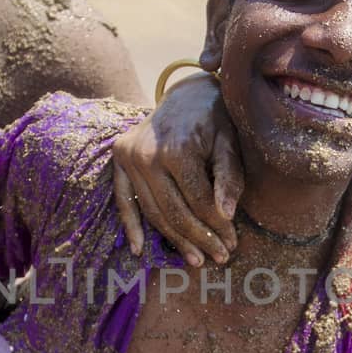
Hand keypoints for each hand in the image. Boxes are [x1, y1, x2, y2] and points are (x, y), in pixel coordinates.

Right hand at [111, 75, 242, 265]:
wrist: (186, 93)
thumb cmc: (215, 119)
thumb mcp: (230, 143)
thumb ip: (229, 177)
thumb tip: (226, 215)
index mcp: (177, 148)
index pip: (199, 201)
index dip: (217, 227)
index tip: (233, 244)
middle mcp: (147, 154)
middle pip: (174, 211)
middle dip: (199, 238)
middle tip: (219, 258)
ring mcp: (128, 158)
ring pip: (152, 211)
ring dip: (174, 240)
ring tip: (196, 259)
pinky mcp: (119, 160)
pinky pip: (123, 200)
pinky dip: (131, 226)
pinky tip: (140, 250)